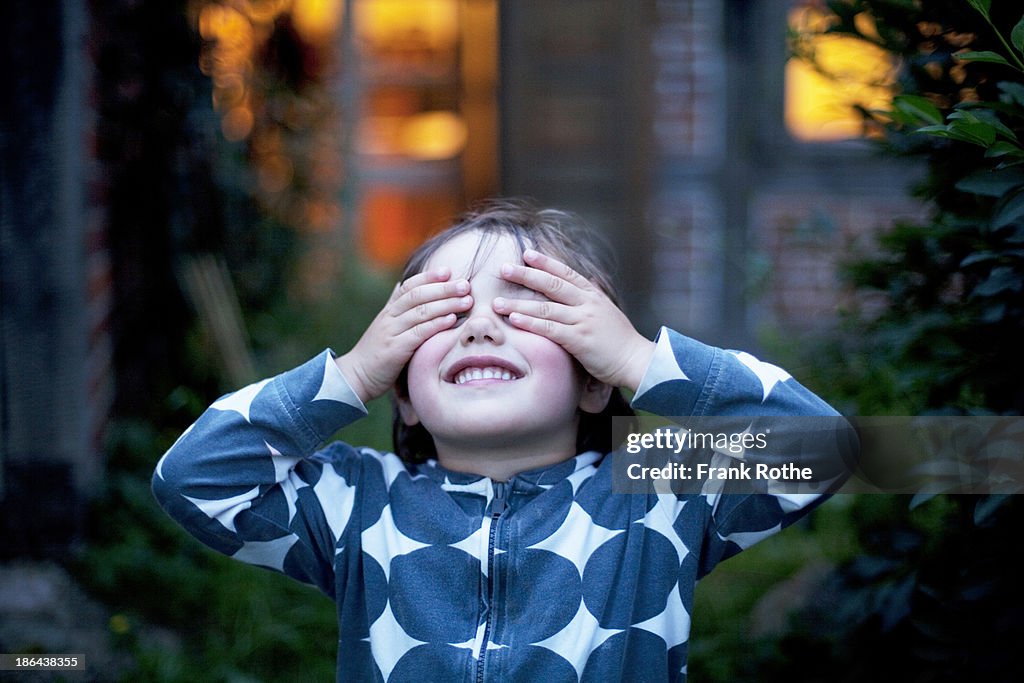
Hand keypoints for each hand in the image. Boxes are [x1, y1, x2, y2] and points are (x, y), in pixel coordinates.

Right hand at [335, 267, 472, 401]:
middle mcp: (389, 317)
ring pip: (421, 311)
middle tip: (465, 284)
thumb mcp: (385, 326)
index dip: (428, 276)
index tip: (448, 271)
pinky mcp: (395, 349)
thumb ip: (396, 308)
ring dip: (446, 304)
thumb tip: (402, 285)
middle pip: (418, 295)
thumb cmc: (376, 353)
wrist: (355, 376)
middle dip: (444, 288)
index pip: (409, 286)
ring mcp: (391, 332)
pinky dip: (436, 324)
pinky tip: (452, 320)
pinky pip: (418, 333)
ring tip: (466, 300)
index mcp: (388, 310)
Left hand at [493, 249, 653, 391]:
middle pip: (551, 284)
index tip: (527, 253)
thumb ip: (593, 295)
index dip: (545, 262)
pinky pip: (550, 328)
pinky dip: (531, 323)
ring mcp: (583, 320)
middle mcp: (587, 303)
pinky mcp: (579, 340)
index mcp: (593, 295)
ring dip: (519, 303)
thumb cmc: (620, 340)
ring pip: (546, 307)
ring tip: (497, 303)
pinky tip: (514, 319)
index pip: (566, 273)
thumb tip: (585, 280)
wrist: (636, 360)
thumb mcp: (607, 311)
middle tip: (504, 269)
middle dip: (526, 275)